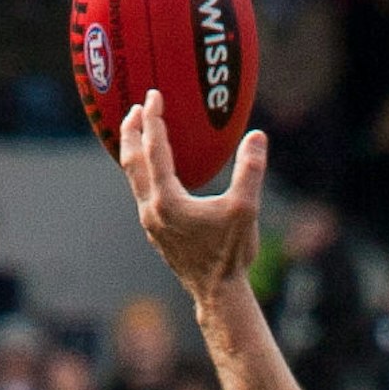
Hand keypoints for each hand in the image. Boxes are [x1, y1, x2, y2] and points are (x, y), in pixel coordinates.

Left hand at [118, 93, 269, 300]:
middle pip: (131, 160)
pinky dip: (143, 172)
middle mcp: (152, 208)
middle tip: (134, 108)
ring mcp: (151, 221)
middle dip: (131, 131)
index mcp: (168, 199)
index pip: (155, 148)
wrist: (217, 293)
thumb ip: (251, 171)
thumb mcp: (246, 210)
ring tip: (137, 134)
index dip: (153, 119)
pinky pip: (142, 192)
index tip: (153, 96)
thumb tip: (257, 136)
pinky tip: (155, 172)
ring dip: (133, 152)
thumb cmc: (230, 253)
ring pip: (133, 178)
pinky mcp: (156, 232)